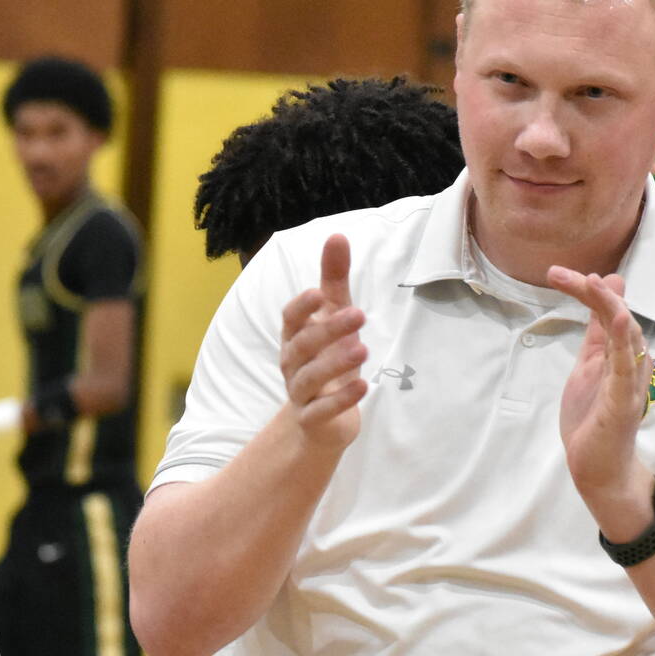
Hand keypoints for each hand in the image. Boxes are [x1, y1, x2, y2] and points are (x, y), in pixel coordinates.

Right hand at [278, 234, 366, 450]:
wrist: (319, 420)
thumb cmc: (326, 358)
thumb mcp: (333, 317)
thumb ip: (334, 280)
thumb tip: (337, 236)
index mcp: (294, 336)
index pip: (291, 318)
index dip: (302, 307)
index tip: (320, 293)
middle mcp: (292, 363)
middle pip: (303, 345)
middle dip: (328, 330)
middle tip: (359, 314)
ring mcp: (301, 393)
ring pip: (310, 378)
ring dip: (335, 364)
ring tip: (362, 350)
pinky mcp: (313, 419)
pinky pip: (322, 410)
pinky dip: (341, 400)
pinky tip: (363, 387)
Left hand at [550, 267, 651, 534]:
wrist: (600, 469)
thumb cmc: (594, 418)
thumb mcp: (588, 366)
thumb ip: (596, 334)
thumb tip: (601, 297)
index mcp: (618, 352)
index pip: (606, 311)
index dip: (586, 290)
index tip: (558, 274)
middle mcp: (629, 361)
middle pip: (615, 315)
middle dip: (590, 292)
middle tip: (557, 274)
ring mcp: (628, 381)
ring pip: (625, 335)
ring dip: (610, 307)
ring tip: (593, 283)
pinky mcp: (624, 401)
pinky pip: (626, 367)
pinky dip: (625, 342)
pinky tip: (620, 319)